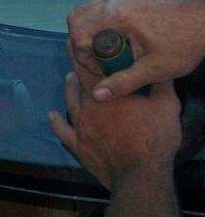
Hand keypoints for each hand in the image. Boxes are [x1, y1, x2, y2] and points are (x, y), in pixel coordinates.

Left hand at [48, 62, 181, 191]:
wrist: (140, 174)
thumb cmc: (154, 137)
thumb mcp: (166, 105)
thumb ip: (160, 84)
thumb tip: (157, 69)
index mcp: (107, 93)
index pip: (89, 67)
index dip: (84, 54)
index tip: (79, 42)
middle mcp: (88, 107)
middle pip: (78, 83)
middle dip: (79, 69)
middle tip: (79, 59)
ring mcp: (81, 127)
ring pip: (69, 103)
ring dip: (69, 89)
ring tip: (69, 79)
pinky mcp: (78, 146)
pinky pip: (63, 132)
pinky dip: (55, 123)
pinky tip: (51, 116)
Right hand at [66, 0, 204, 100]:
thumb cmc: (185, 44)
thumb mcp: (156, 69)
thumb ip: (125, 82)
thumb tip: (97, 96)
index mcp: (117, 17)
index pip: (79, 33)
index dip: (81, 55)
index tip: (100, 68)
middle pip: (77, 16)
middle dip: (80, 39)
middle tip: (99, 57)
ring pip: (89, 6)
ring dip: (90, 26)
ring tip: (108, 45)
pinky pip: (105, 1)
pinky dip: (103, 17)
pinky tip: (122, 32)